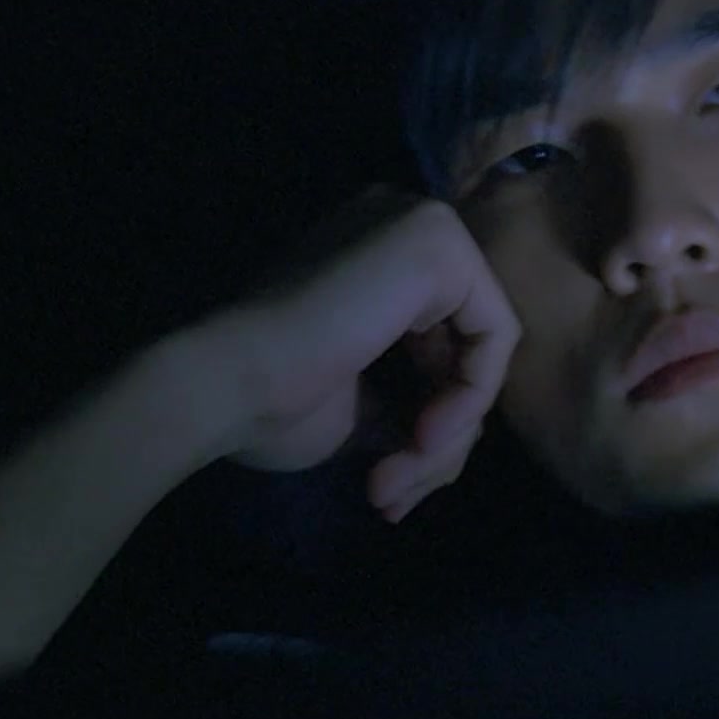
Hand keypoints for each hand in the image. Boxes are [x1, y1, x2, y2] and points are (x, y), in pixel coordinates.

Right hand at [208, 186, 519, 521]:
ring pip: (482, 349)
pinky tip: (422, 437)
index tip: (390, 480)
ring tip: (394, 483)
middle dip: (443, 434)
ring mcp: (423, 226)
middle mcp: (404, 225)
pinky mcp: (439, 243)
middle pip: (468, 346)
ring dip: (447, 433)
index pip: (446, 342)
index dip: (432, 418)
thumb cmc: (272, 401)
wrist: (223, 383)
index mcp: (379, 256)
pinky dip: (467, 399)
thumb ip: (416, 406)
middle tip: (393, 494)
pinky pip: (495, 336)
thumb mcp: (361, 408)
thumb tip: (451, 443)